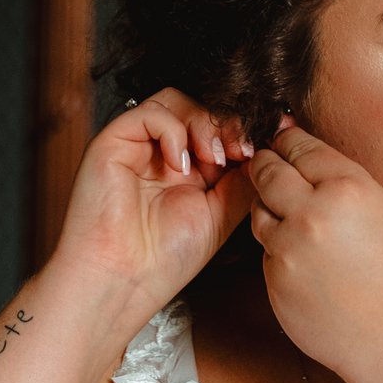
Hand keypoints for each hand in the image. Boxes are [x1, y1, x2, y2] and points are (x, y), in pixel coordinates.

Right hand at [47, 89, 257, 318]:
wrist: (123, 281)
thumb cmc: (164, 259)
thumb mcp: (223, 213)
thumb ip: (245, 178)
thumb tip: (270, 146)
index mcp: (189, 170)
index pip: (220, 127)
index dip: (245, 128)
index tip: (270, 141)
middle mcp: (162, 153)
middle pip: (200, 106)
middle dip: (229, 124)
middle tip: (242, 150)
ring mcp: (137, 146)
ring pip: (176, 100)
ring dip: (204, 123)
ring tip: (214, 159)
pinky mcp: (112, 142)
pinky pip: (149, 112)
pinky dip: (173, 130)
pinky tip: (180, 165)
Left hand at [245, 121, 382, 382]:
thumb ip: (346, 188)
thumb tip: (313, 169)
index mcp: (349, 189)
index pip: (301, 148)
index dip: (287, 140)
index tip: (281, 137)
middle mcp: (311, 214)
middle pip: (267, 173)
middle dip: (264, 164)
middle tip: (264, 160)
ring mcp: (286, 250)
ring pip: (259, 214)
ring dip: (268, 209)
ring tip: (287, 213)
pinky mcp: (272, 283)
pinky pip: (266, 254)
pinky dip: (278, 251)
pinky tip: (303, 261)